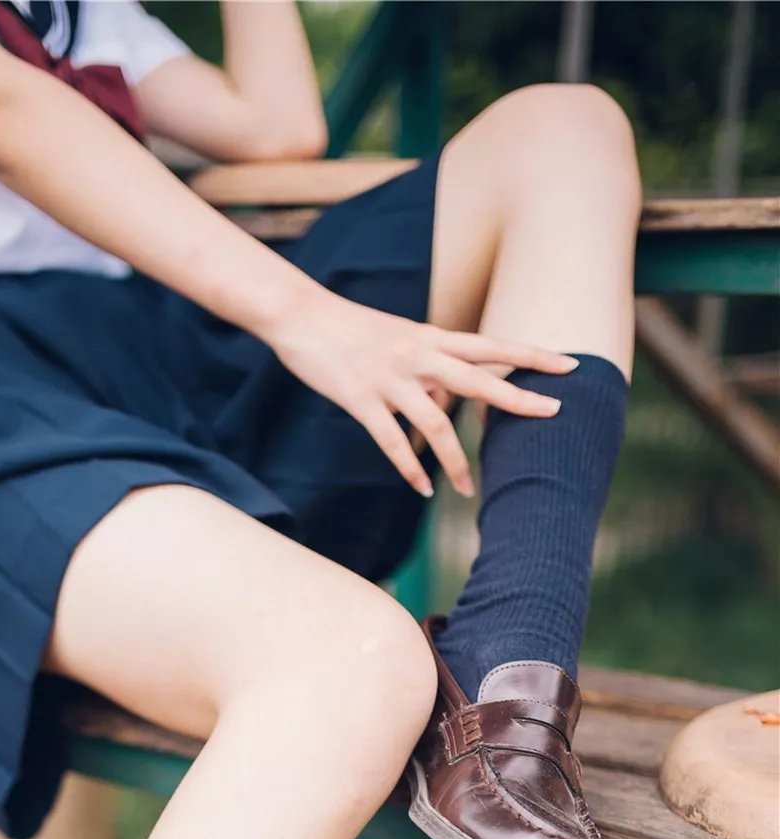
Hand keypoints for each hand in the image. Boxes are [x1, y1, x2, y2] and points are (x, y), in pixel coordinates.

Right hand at [265, 288, 576, 497]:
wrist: (301, 315)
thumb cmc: (351, 329)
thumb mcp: (399, 341)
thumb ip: (429, 369)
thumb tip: (448, 405)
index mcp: (430, 338)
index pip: (491, 345)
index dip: (531, 355)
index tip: (569, 365)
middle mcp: (417, 356)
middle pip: (478, 379)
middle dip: (517, 399)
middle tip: (554, 413)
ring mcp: (390, 378)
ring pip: (435, 423)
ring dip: (455, 462)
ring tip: (469, 491)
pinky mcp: (360, 398)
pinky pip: (391, 440)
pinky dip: (409, 468)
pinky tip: (421, 488)